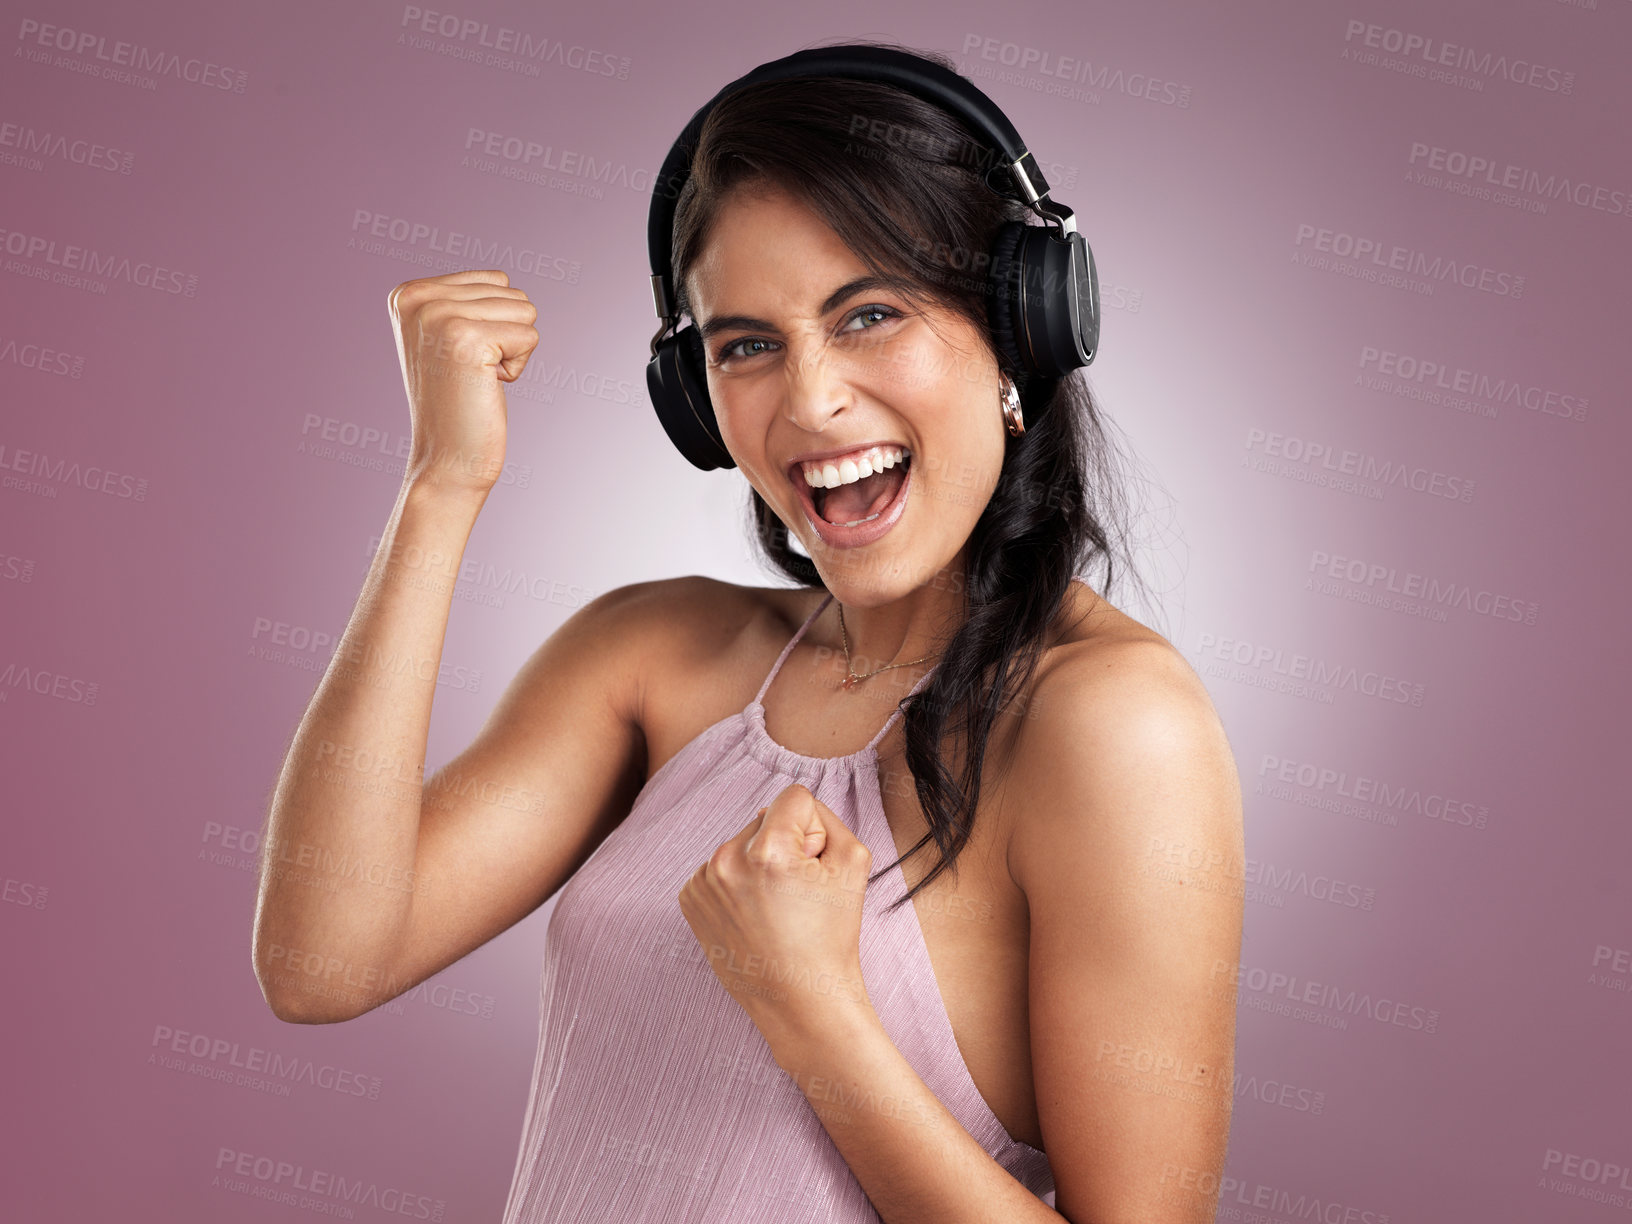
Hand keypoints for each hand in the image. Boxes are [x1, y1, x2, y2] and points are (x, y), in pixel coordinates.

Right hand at [386, 269, 539, 495]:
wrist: (446, 460)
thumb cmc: (458, 403)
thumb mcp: (449, 339)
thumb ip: (467, 301)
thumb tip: (503, 280)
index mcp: (408, 293)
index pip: (495, 280)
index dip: (494, 325)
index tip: (462, 359)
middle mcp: (417, 298)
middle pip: (512, 293)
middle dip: (505, 338)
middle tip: (470, 374)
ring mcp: (439, 316)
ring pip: (525, 310)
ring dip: (512, 352)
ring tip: (476, 379)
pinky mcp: (465, 339)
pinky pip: (530, 335)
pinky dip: (517, 367)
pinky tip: (485, 387)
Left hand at [677, 783, 875, 1047]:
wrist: (800, 1000)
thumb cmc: (831, 935)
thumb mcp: (854, 862)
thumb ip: (827, 817)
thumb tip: (789, 811)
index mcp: (768, 850)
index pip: (794, 798)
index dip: (814, 830)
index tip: (813, 867)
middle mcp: (726, 860)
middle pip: (764, 820)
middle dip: (784, 846)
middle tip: (797, 896)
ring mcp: (703, 882)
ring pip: (741, 844)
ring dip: (758, 864)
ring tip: (775, 909)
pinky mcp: (690, 899)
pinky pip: (720, 868)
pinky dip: (737, 884)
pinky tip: (753, 916)